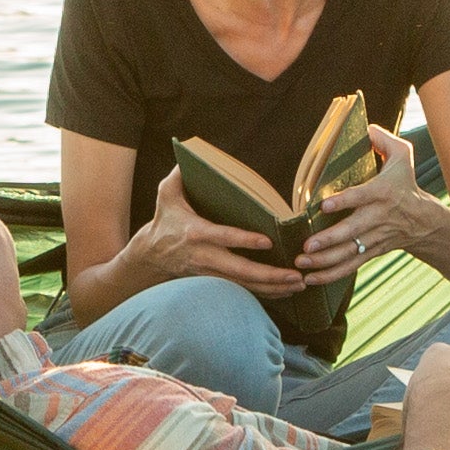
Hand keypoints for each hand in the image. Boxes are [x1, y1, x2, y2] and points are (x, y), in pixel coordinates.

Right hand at [114, 167, 297, 295]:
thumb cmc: (163, 222)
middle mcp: (205, 256)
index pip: (223, 238)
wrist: (150, 257)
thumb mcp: (165, 195)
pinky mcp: (215, 282)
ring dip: (274, 287)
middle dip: (270, 275)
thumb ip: (178, 176)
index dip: (245, 241)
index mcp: (196, 233)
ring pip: (245, 285)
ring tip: (299, 283)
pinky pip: (243, 291)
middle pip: (240, 270)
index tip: (267, 241)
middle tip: (296, 274)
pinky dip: (266, 294)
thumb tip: (189, 156)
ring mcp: (211, 273)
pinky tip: (286, 292)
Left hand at [298, 125, 431, 284]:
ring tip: (302, 263)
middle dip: (330, 240)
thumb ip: (385, 140)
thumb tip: (367, 127)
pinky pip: (350, 266)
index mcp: (383, 192)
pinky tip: (310, 279)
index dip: (344, 201)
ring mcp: (374, 238)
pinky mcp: (371, 252)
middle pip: (352, 231)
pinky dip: (331, 275)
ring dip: (324, 261)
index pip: (361, 197)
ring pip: (349, 252)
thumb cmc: (407, 185)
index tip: (324, 206)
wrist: (426, 222)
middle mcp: (378, 217)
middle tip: (308, 245)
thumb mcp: (403, 156)